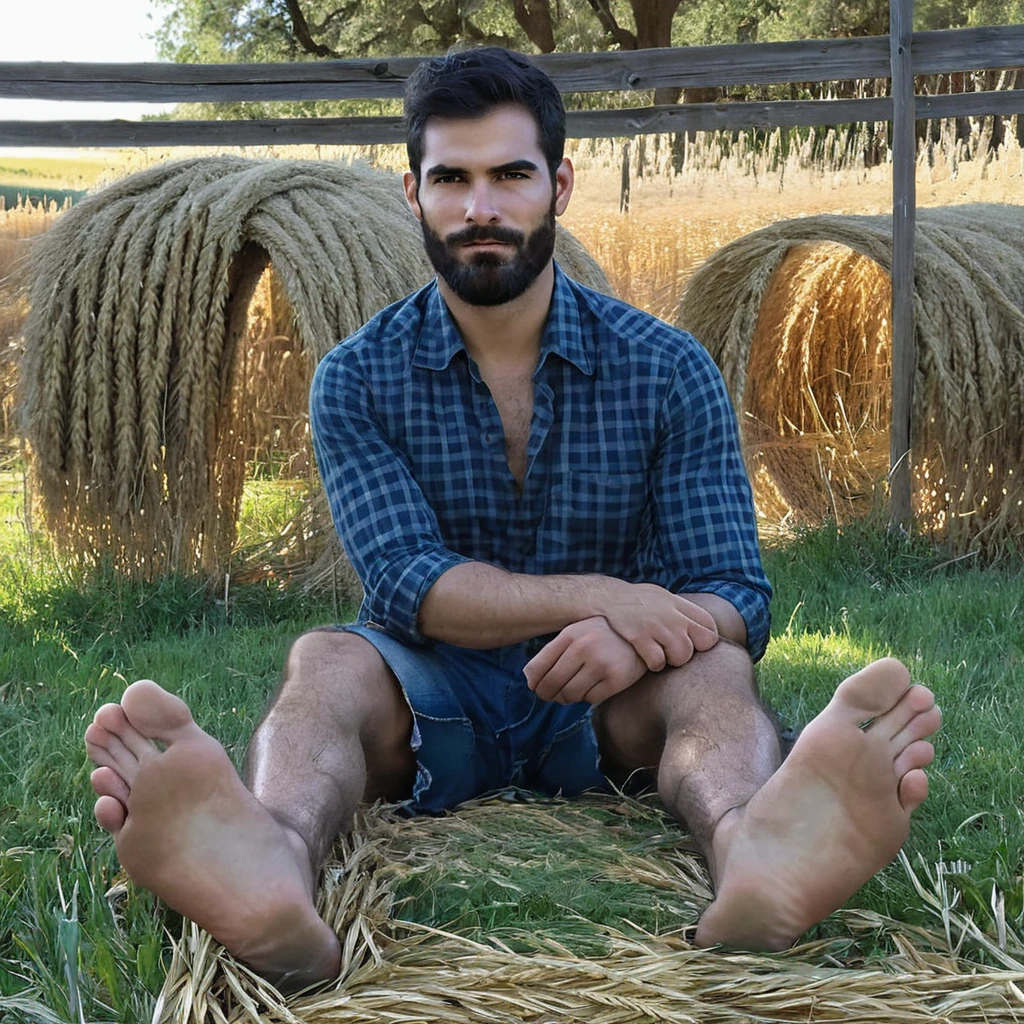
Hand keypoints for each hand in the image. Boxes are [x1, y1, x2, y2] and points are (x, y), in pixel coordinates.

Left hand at [524, 616, 646, 704]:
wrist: (644, 633)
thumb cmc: (604, 635)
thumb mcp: (578, 633)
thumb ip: (554, 651)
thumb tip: (529, 678)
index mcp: (569, 634)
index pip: (537, 668)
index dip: (534, 683)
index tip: (536, 687)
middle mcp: (583, 648)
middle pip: (551, 685)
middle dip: (547, 694)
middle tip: (551, 696)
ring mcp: (600, 664)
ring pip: (569, 695)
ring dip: (568, 697)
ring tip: (572, 690)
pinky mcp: (616, 679)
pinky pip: (590, 699)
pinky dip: (587, 697)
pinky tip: (591, 687)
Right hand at [597, 581, 718, 671]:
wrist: (605, 597)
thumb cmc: (636, 601)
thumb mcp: (662, 597)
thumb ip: (681, 611)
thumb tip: (702, 626)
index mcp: (678, 604)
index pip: (709, 627)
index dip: (704, 641)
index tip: (691, 645)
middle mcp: (671, 614)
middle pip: (701, 644)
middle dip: (690, 652)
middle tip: (674, 652)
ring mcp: (655, 625)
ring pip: (681, 656)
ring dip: (672, 661)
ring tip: (660, 656)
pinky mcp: (638, 636)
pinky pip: (658, 661)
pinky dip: (654, 665)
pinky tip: (647, 659)